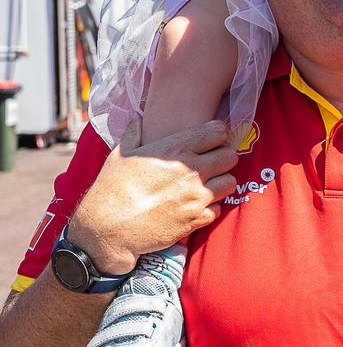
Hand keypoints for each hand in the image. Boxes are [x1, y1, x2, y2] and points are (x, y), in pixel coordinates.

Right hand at [69, 118, 237, 274]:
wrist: (109, 228)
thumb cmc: (112, 188)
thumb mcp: (121, 153)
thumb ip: (135, 133)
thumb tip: (138, 118)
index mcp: (176, 149)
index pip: (218, 132)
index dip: (217, 134)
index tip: (211, 139)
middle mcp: (191, 171)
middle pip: (230, 156)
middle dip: (224, 157)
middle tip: (213, 162)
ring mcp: (196, 196)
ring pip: (230, 182)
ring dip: (222, 182)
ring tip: (209, 183)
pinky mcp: (195, 220)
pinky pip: (218, 209)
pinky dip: (211, 207)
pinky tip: (197, 205)